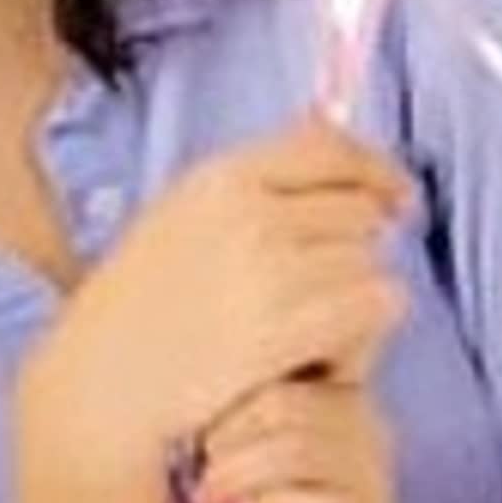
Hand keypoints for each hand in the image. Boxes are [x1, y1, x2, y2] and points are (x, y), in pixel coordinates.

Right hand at [15, 116, 413, 499]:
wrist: (104, 382)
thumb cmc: (142, 302)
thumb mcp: (184, 212)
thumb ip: (255, 177)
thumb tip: (330, 120)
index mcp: (222, 177)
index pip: (330, 148)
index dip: (376, 170)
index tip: (397, 196)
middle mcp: (249, 215)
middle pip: (360, 210)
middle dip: (358, 245)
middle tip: (327, 285)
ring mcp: (268, 273)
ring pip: (371, 261)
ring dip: (360, 292)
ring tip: (316, 322)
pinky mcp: (283, 332)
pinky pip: (373, 306)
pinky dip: (365, 328)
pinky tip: (329, 348)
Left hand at [190, 365, 397, 502]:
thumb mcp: (236, 459)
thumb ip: (228, 416)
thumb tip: (178, 380)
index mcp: (330, 394)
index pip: (280, 353)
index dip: (228, 392)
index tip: (202, 434)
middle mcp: (360, 425)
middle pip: (280, 401)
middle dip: (225, 440)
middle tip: (204, 477)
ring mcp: (368, 479)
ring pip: (294, 447)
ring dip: (235, 479)